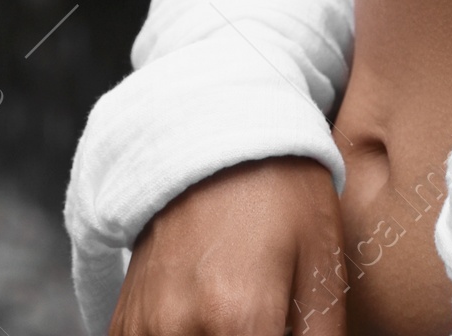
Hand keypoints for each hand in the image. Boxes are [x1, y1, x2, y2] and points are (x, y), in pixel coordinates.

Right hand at [108, 155, 345, 335]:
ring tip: (238, 320)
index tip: (287, 333)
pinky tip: (209, 324)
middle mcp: (183, 328)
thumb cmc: (283, 196)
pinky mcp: (126, 322)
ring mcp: (146, 326)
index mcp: (240, 317)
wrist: (218, 135)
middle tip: (270, 321)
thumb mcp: (324, 269)